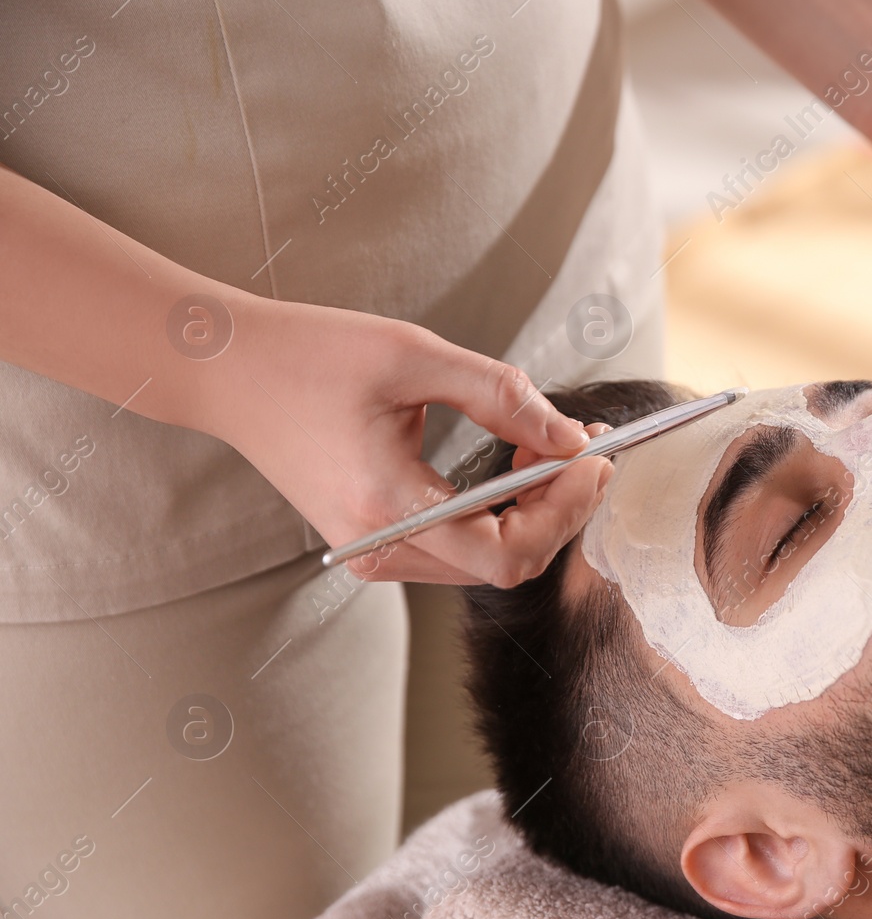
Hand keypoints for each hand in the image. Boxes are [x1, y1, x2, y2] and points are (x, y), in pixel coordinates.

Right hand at [194, 295, 610, 587]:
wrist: (227, 371)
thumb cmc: (311, 355)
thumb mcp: (415, 357)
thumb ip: (502, 396)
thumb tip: (571, 436)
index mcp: (388, 507)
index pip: (507, 554)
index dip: (565, 512)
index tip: (596, 458)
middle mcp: (380, 548)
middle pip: (506, 564)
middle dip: (560, 508)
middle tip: (586, 447)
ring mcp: (375, 554)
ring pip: (488, 560)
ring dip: (533, 510)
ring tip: (550, 445)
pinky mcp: (375, 542)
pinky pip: (460, 547)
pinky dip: (500, 512)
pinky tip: (513, 461)